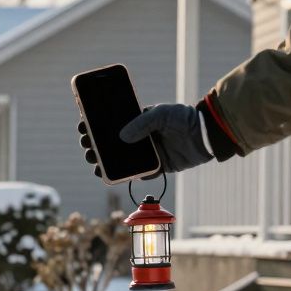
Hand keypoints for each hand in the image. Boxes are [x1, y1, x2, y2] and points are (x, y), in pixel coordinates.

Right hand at [78, 103, 212, 175]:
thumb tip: (122, 137)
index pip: (111, 123)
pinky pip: (136, 174)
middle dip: (94, 145)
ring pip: (119, 160)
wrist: (207, 136)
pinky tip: (109, 176)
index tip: (83, 127)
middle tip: (87, 146)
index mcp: (137, 121)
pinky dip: (122, 176)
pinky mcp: (156, 168)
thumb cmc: (185, 119)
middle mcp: (139, 138)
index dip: (95, 125)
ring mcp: (146, 154)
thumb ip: (142, 123)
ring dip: (104, 162)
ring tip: (94, 163)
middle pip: (110, 143)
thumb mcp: (162, 114)